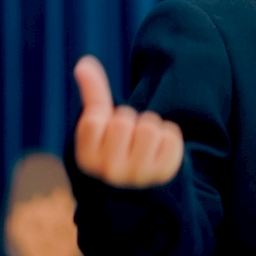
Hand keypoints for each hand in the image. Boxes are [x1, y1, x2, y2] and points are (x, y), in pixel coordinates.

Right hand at [72, 55, 183, 187]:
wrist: (137, 193)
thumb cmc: (113, 150)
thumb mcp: (97, 128)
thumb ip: (93, 95)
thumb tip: (84, 62)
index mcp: (87, 160)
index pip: (94, 119)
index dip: (104, 118)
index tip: (104, 135)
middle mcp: (110, 171)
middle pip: (124, 120)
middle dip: (129, 122)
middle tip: (127, 141)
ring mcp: (138, 175)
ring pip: (150, 127)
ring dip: (150, 128)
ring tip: (144, 145)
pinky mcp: (165, 174)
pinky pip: (172, 136)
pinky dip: (168, 138)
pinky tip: (159, 152)